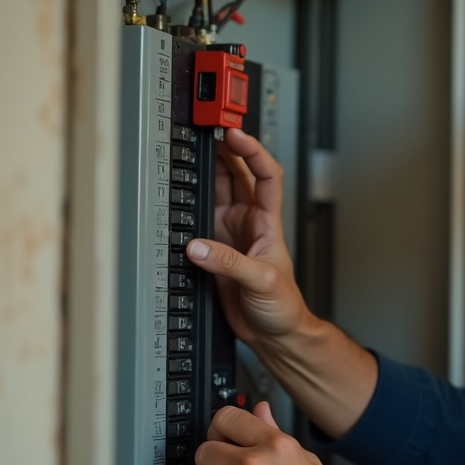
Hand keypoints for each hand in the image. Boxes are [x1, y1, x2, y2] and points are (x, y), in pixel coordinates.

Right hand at [186, 128, 308, 348]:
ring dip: (207, 173)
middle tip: (207, 131)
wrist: (275, 333)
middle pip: (238, 176)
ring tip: (193, 151)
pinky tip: (180, 196)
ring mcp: (231, 235)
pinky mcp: (216, 251)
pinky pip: (199, 221)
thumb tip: (198, 247)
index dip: (253, 152)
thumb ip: (229, 264)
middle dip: (225, 152)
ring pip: (218, 193)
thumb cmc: (284, 307)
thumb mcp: (262, 282)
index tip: (236, 135)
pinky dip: (189, 207)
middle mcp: (249, 224)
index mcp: (268, 224)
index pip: (266, 176)